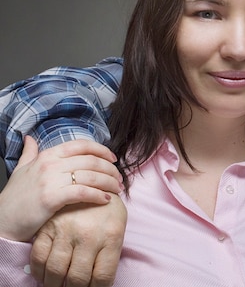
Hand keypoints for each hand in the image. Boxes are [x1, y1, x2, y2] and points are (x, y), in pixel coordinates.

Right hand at [0, 137, 120, 241]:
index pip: (82, 145)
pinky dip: (99, 195)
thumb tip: (30, 137)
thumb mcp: (21, 170)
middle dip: (110, 169)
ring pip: (91, 176)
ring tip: (118, 189)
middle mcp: (50, 164)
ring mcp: (50, 181)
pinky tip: (106, 200)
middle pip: (91, 160)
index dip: (102, 150)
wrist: (2, 221)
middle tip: (120, 179)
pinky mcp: (51, 198)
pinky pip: (83, 192)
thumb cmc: (14, 198)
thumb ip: (30, 153)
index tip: (113, 159)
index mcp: (47, 155)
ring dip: (109, 182)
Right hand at [30, 196, 126, 286]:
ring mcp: (67, 230)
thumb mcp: (118, 229)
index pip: (103, 276)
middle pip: (78, 278)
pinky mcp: (49, 227)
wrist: (95, 182)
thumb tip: (98, 281)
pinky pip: (39, 257)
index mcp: (112, 237)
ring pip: (56, 271)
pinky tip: (45, 275)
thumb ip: (109, 254)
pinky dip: (39, 272)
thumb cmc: (109, 210)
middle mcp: (89, 235)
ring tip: (59, 285)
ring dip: (56, 285)